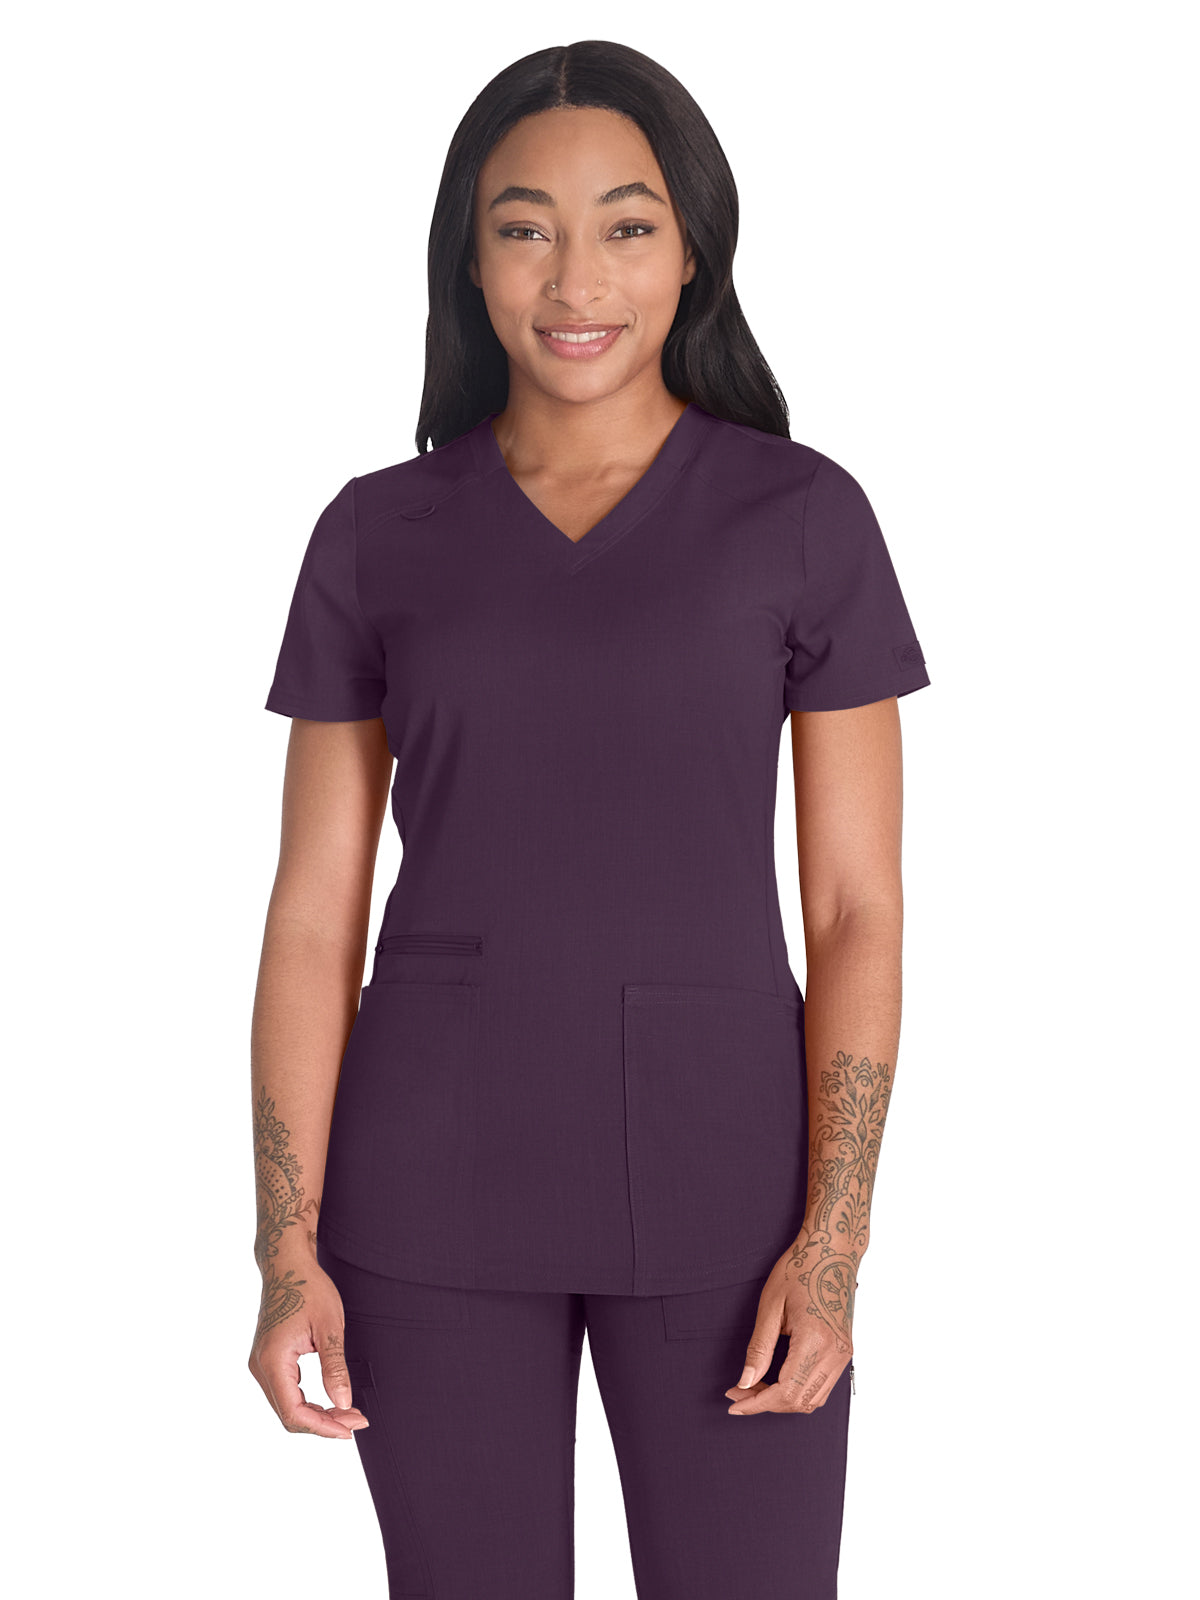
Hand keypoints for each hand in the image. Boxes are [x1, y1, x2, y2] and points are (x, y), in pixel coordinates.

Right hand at [248, 1250, 371, 1438]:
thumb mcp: (330, 1326)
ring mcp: (261, 1364)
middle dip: (324, 1423)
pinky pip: (285, 1392)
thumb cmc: (309, 1287)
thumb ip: (334, 1366)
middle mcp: (260, 1367)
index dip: (323, 1427)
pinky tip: (330, 1400)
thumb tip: (344, 1403)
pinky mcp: (267, 1360)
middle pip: (289, 1414)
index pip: (293, 1412)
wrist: (287, 1263)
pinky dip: (307, 1402)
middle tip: (357, 1420)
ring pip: (286, 1406)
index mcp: (273, 1360)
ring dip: (316, 1414)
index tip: (350, 1429)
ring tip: (348, 1412)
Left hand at [723, 1228, 856, 1415]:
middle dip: (766, 1403)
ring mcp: (844, 1354)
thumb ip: (759, 1349)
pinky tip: (778, 1380)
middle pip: (799, 1402)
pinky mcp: (845, 1351)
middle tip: (738, 1391)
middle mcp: (835, 1353)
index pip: (785, 1392)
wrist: (832, 1250)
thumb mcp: (770, 1306)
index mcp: (815, 1340)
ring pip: (813, 1400)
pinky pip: (823, 1387)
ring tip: (755, 1386)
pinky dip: (799, 1391)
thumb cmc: (800, 1270)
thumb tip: (745, 1382)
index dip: (756, 1403)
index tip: (734, 1403)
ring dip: (783, 1400)